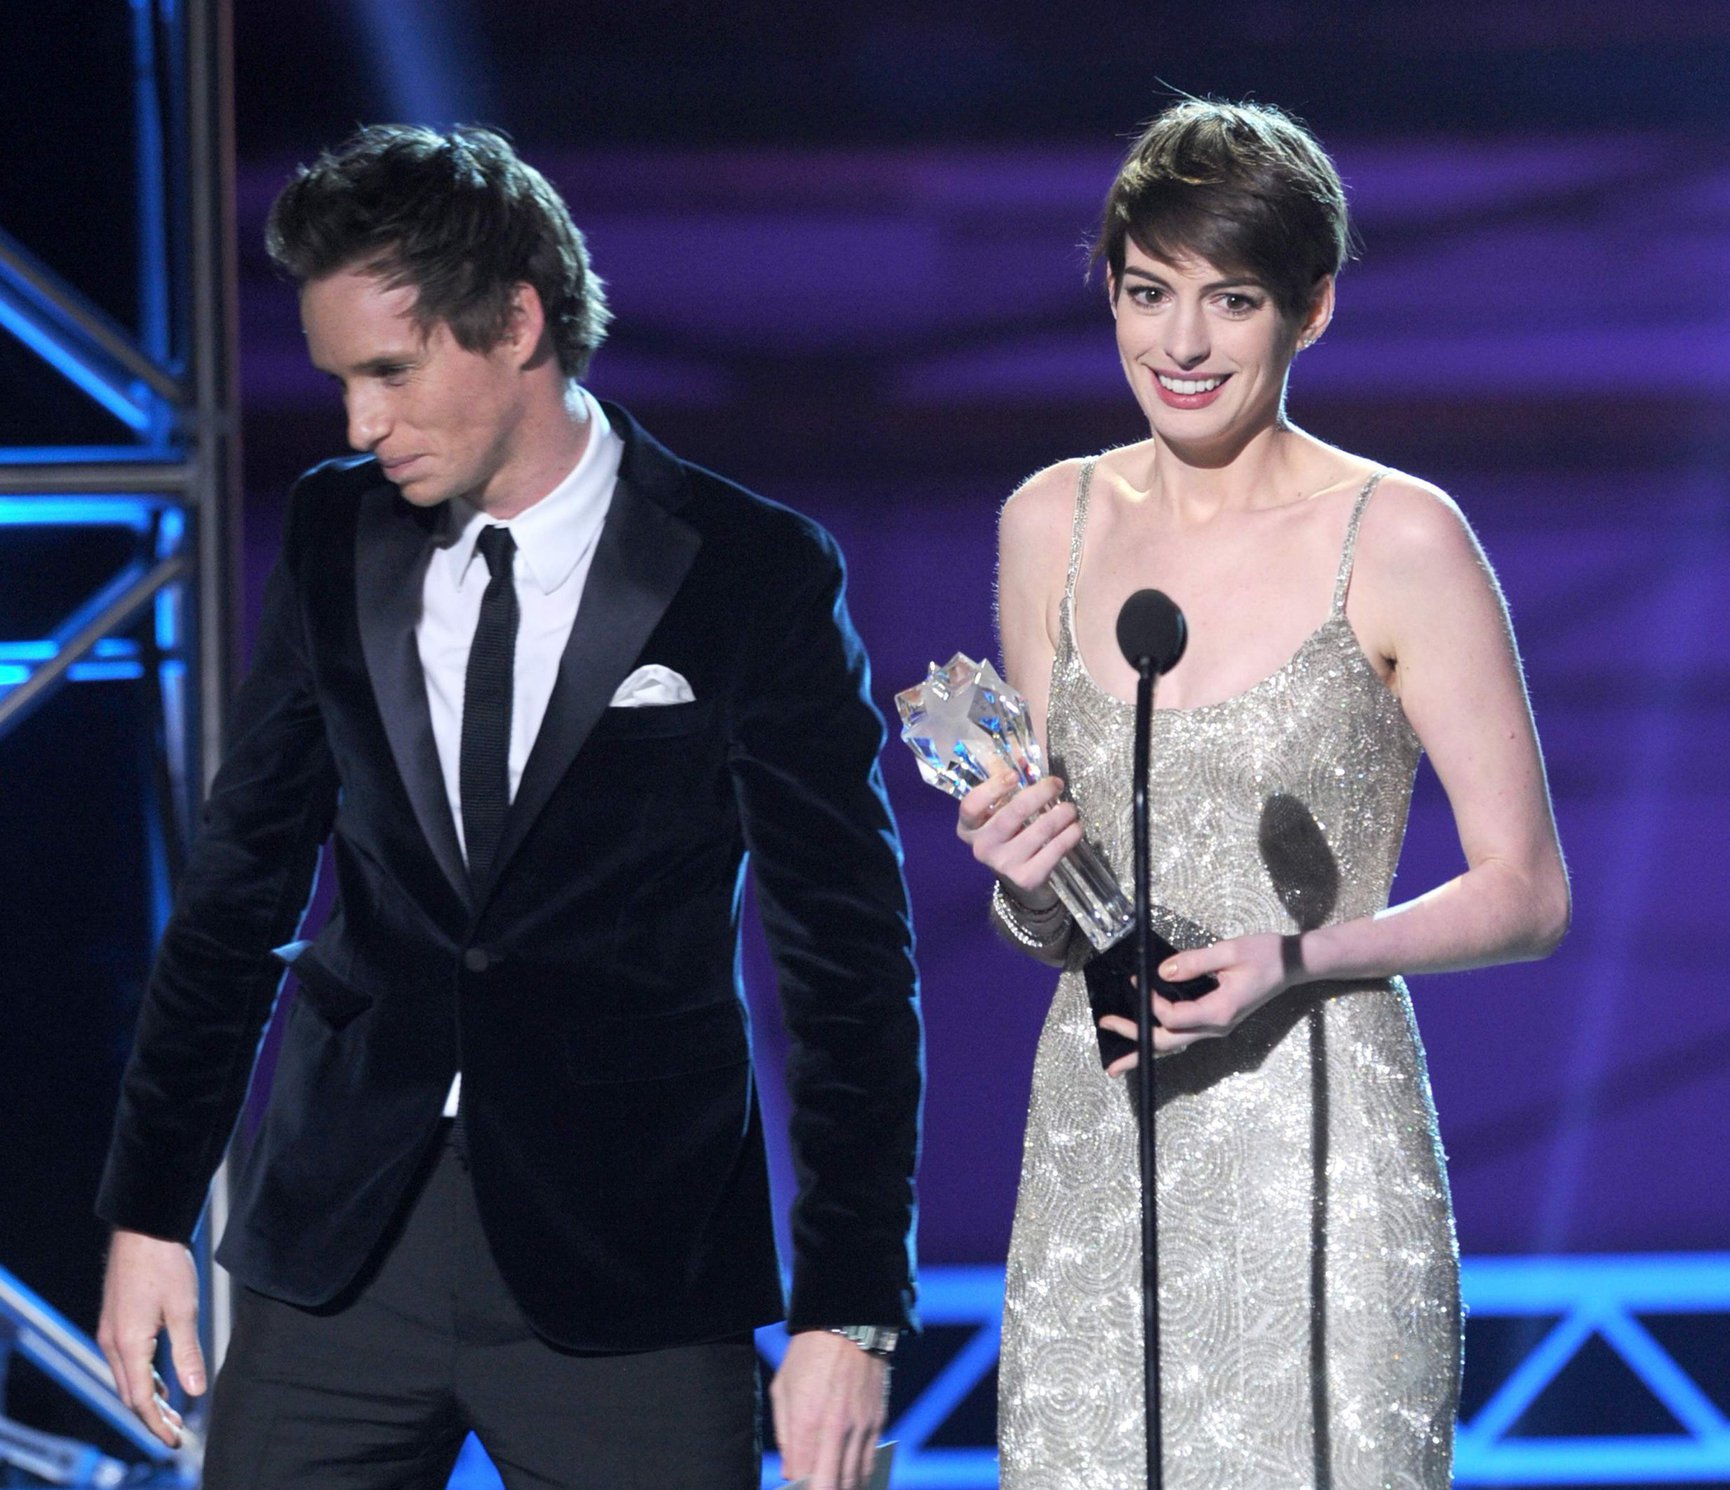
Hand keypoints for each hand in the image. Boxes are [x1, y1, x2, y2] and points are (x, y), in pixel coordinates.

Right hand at [97, 1229, 204, 1447]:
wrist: (144, 1231)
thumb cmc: (166, 1266)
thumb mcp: (184, 1310)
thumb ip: (188, 1353)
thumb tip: (195, 1392)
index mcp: (129, 1345)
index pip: (140, 1399)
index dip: (157, 1423)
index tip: (175, 1440)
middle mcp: (112, 1344)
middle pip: (130, 1394)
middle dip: (152, 1417)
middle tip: (176, 1433)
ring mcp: (110, 1333)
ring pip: (126, 1379)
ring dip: (147, 1398)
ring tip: (172, 1414)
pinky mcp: (115, 1322)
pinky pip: (126, 1362)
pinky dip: (143, 1379)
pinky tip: (162, 1383)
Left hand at [771, 1329, 889, 1489]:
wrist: (849, 1322)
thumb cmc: (808, 1354)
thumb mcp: (783, 1388)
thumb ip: (785, 1434)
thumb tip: (792, 1470)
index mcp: (807, 1420)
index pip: (803, 1476)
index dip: (798, 1488)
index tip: (795, 1486)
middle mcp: (837, 1428)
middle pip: (832, 1484)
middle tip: (814, 1488)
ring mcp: (861, 1426)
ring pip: (855, 1478)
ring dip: (843, 1487)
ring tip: (831, 1485)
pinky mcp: (877, 1420)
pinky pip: (870, 1460)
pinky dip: (860, 1474)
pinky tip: (849, 1476)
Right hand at [956, 769, 1081, 901]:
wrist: (1019, 876)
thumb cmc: (1009, 833)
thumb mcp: (999, 809)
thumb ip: (1004, 781)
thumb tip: (1021, 757)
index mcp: (969, 826)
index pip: (972, 805)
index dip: (992, 788)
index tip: (1014, 775)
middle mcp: (982, 847)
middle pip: (1010, 816)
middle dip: (1038, 794)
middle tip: (1057, 784)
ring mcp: (1003, 865)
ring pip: (1038, 832)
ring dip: (1060, 815)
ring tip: (1071, 808)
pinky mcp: (1026, 878)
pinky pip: (1054, 852)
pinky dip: (1069, 836)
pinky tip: (1075, 827)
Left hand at [1100, 932, 1300, 1069]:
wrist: (1292, 965)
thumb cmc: (1265, 955)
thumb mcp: (1229, 951)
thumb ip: (1194, 961)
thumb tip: (1161, 972)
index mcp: (1220, 1012)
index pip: (1174, 1017)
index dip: (1152, 1002)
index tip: (1139, 979)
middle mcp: (1216, 1027)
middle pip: (1167, 1041)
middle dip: (1135, 1037)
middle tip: (1105, 1027)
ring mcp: (1216, 1028)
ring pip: (1174, 1046)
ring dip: (1144, 1051)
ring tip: (1117, 1064)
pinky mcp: (1215, 1022)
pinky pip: (1183, 1037)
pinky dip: (1160, 1042)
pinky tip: (1144, 1043)